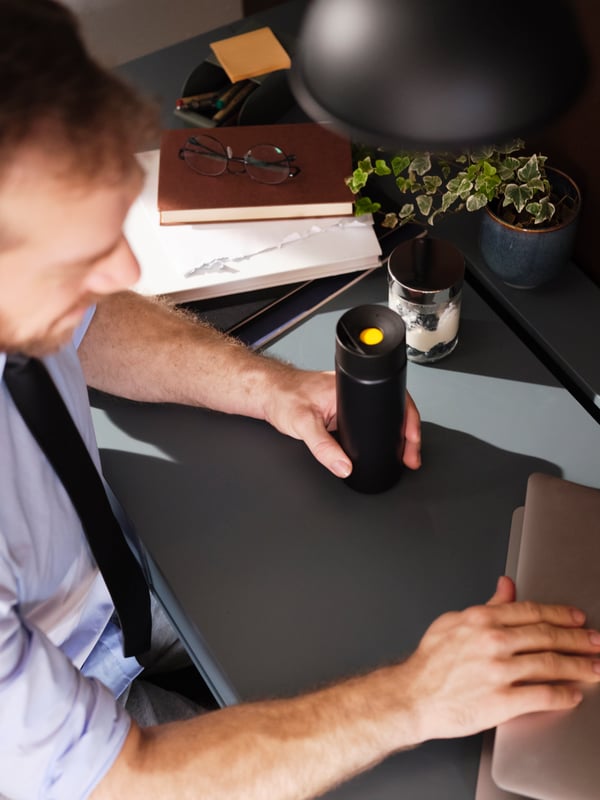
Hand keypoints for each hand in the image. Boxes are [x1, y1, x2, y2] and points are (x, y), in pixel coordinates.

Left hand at [263, 369, 420, 477]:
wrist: (266, 391)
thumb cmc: (282, 397)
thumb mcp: (302, 425)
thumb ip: (322, 448)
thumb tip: (343, 467)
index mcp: (350, 388)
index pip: (391, 403)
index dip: (408, 425)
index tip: (411, 446)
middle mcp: (351, 392)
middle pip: (390, 411)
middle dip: (405, 434)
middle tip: (410, 456)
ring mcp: (347, 400)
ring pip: (378, 417)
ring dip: (390, 433)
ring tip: (399, 453)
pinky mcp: (339, 408)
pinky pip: (364, 421)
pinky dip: (373, 433)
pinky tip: (373, 444)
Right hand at [398, 576, 599, 742]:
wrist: (412, 696)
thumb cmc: (430, 662)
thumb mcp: (454, 621)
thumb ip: (487, 605)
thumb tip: (507, 586)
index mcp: (481, 619)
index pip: (532, 611)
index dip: (560, 614)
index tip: (577, 619)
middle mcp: (492, 641)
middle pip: (547, 636)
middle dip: (578, 639)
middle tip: (595, 642)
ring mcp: (498, 671)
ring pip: (550, 664)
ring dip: (579, 666)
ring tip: (594, 668)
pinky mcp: (501, 701)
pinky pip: (541, 695)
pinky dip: (562, 695)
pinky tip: (572, 694)